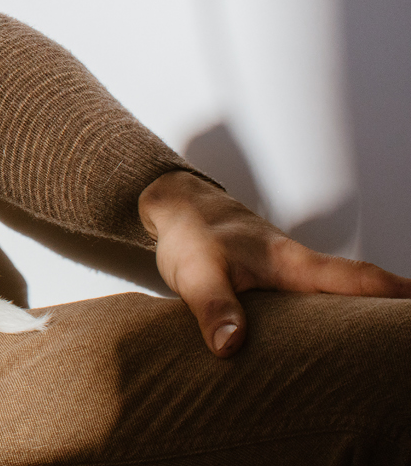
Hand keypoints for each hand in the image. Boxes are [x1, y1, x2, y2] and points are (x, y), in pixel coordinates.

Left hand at [140, 169, 410, 355]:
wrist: (176, 208)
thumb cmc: (192, 232)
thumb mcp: (198, 271)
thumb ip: (214, 306)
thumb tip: (231, 347)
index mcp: (292, 264)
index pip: (355, 278)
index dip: (393, 293)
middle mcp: (300, 271)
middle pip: (358, 293)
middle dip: (387, 315)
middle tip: (405, 345)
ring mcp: (289, 279)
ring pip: (335, 302)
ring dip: (358, 322)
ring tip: (382, 356)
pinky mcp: (274, 287)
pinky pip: (311, 307)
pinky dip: (326, 324)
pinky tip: (328, 351)